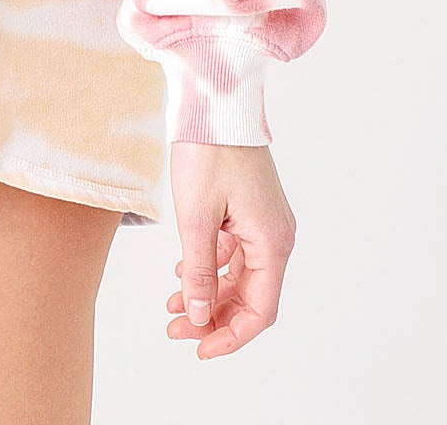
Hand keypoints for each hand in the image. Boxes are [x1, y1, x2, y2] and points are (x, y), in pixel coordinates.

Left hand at [164, 141, 297, 358]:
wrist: (215, 98)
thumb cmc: (208, 151)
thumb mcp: (196, 217)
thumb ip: (198, 271)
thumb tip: (198, 314)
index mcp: (272, 242)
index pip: (260, 310)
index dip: (230, 336)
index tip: (198, 347)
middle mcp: (275, 236)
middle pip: (250, 296)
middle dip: (212, 317)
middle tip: (174, 327)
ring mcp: (264, 222)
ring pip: (239, 276)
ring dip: (208, 293)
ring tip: (171, 304)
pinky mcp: (249, 209)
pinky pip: (234, 253)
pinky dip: (209, 267)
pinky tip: (181, 272)